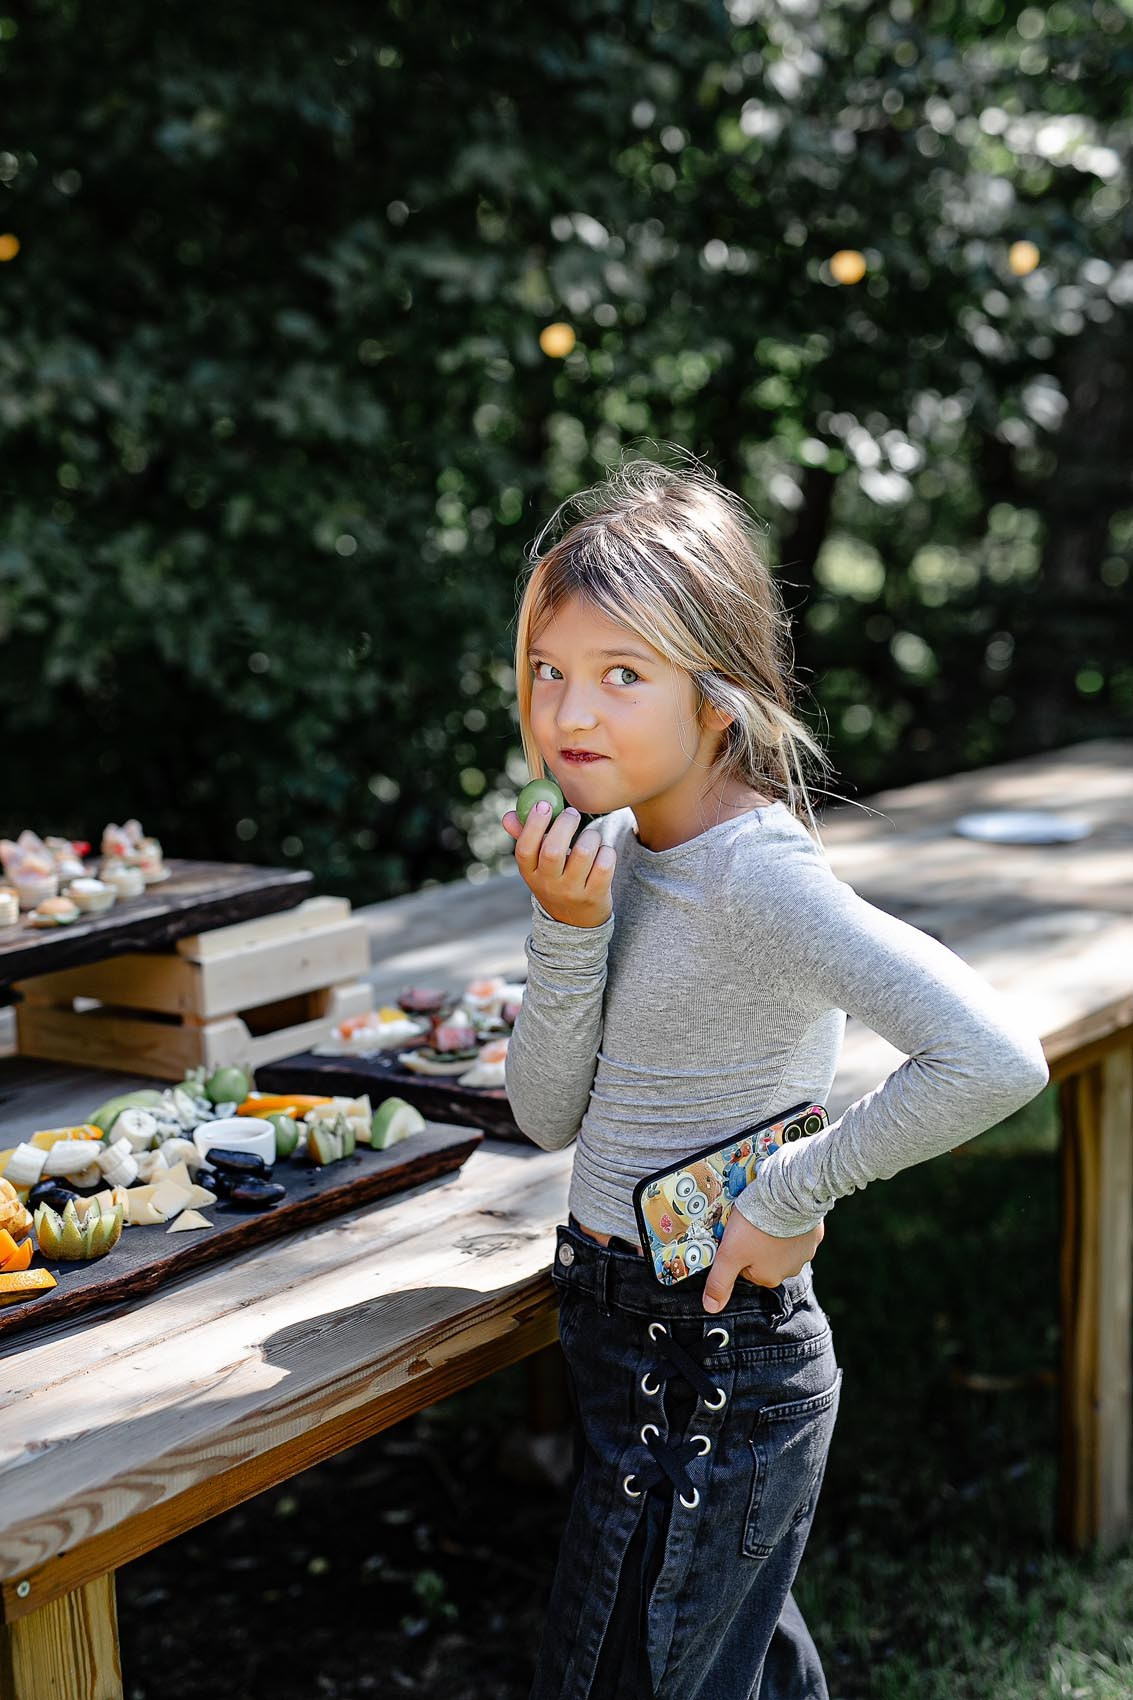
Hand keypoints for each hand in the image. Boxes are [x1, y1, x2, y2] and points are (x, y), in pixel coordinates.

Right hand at [502, 803, 616, 927]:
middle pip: (553, 850)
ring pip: (583, 853)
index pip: (524, 850)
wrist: (577, 921)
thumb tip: (508, 816)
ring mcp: (572, 892)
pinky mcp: (596, 895)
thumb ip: (525, 838)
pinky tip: (602, 852)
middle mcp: (548, 884)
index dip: (533, 825)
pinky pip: (605, 864)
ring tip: (590, 836)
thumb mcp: (537, 866)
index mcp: (530, 873)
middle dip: (565, 824)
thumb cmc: (556, 880)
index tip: (543, 804)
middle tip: (572, 814)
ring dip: (590, 836)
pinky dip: (606, 851)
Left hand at [702, 1210, 824, 1313]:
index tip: (736, 1236)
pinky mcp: (815, 1234)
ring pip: (782, 1245)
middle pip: (765, 1259)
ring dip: (774, 1233)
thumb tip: (711, 1308)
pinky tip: (783, 1212)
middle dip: (756, 1243)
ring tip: (766, 1216)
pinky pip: (799, 1232)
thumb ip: (719, 1282)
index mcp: (769, 1278)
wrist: (787, 1197)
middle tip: (750, 1224)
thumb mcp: (729, 1255)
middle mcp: (791, 1270)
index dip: (737, 1251)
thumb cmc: (756, 1227)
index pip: (745, 1269)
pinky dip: (790, 1223)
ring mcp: (806, 1252)